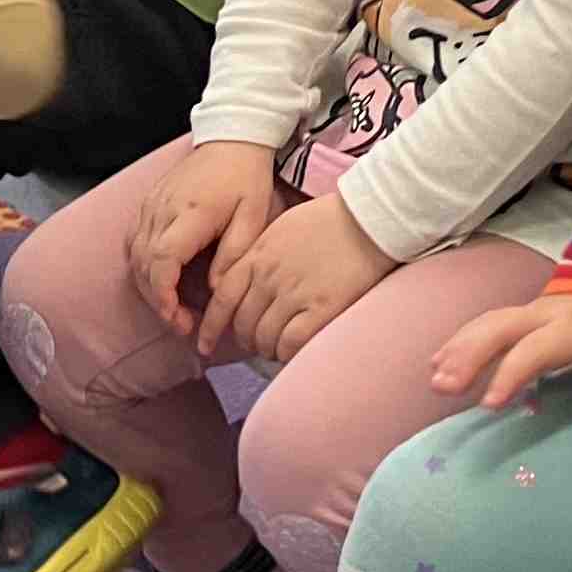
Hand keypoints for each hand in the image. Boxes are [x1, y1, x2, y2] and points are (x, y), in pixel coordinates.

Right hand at [131, 140, 280, 336]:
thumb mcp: (254, 216)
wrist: (231, 137)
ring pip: (134, 255)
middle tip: (182, 324)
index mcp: (192, 212)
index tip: (176, 317)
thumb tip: (215, 291)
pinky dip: (142, 266)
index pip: (164, 258)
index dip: (164, 294)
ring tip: (173, 307)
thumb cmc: (246, 177)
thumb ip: (233, 255)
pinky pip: (134, 241)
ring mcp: (151, 204)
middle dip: (158, 300)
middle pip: (144, 263)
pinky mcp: (148, 202)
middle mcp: (163, 209)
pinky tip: (161, 278)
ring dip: (149, 286)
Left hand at [207, 193, 397, 365]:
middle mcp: (270, 277)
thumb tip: (247, 281)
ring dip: (267, 349)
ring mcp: (294, 293)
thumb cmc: (328, 220)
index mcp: (258, 256)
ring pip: (264, 337)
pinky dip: (287, 352)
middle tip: (256, 343)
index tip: (204, 344)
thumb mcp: (281, 228)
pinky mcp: (321, 308)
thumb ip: (260, 255)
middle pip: (243, 324)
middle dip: (245, 340)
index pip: (223, 299)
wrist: (368, 218)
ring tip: (277, 348)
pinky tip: (293, 350)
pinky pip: (291, 343)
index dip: (210, 326)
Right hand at [432, 291, 571, 428]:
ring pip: (487, 322)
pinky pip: (486, 322)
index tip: (488, 404)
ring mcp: (531, 311)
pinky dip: (461, 340)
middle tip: (443, 386)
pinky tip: (440, 360)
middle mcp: (545, 314)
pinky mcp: (524, 315)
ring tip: (435, 378)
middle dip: (468, 354)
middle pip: (499, 327)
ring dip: (458, 347)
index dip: (511, 374)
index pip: (535, 349)